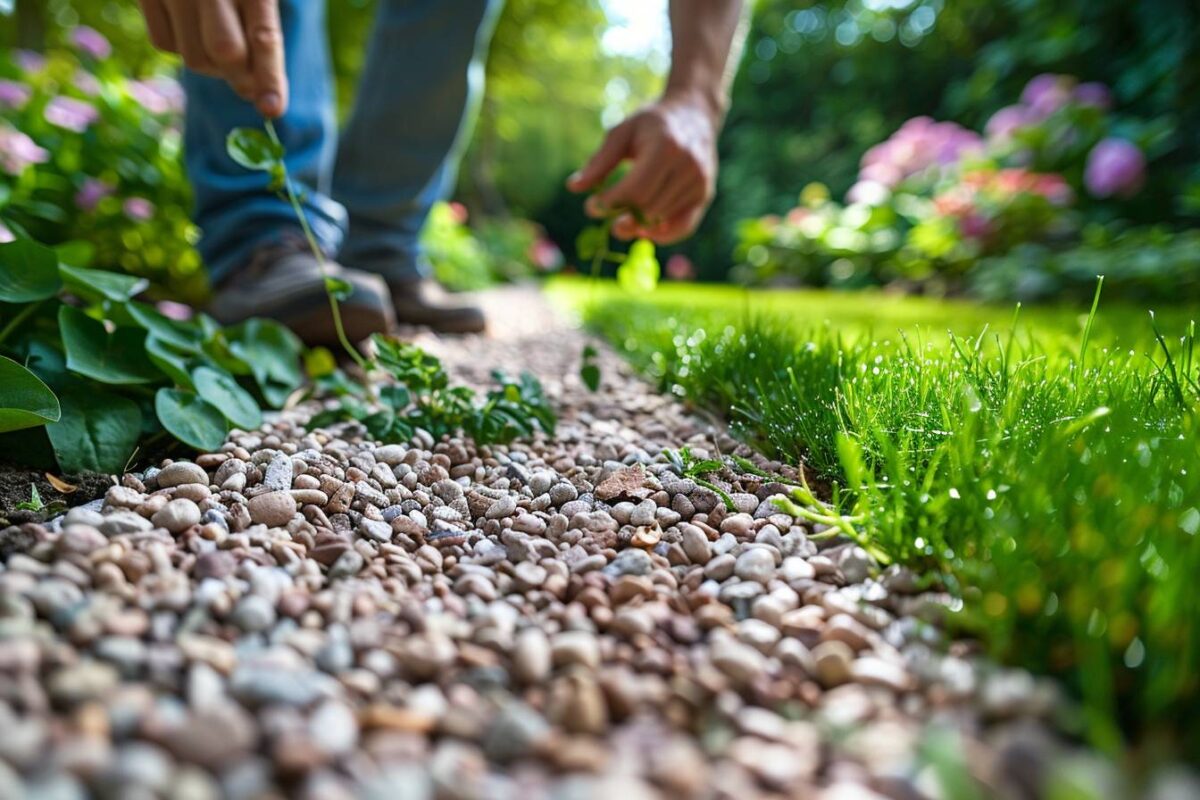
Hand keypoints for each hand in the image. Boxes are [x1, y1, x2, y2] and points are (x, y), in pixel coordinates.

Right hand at [138, 0, 286, 117]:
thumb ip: (263, 35)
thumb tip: (255, 91)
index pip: (264, 36)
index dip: (270, 77)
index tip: (273, 110)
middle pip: (225, 53)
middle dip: (240, 76)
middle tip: (250, 84)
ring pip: (193, 57)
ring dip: (212, 66)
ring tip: (219, 41)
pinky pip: (164, 44)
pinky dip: (182, 47)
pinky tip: (191, 26)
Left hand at [569, 91, 719, 244]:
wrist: (694, 114)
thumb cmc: (651, 123)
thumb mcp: (622, 132)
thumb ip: (599, 161)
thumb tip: (573, 187)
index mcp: (666, 146)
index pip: (636, 189)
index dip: (610, 203)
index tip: (592, 206)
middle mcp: (688, 166)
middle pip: (649, 208)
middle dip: (623, 219)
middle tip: (607, 222)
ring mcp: (700, 182)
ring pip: (663, 219)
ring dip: (639, 227)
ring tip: (623, 223)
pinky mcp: (705, 194)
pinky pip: (684, 227)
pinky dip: (663, 235)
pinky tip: (644, 231)